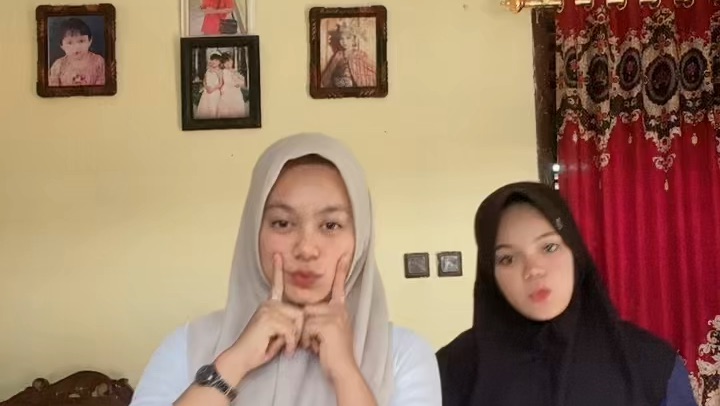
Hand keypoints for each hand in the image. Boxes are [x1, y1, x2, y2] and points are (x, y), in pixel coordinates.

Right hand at [221, 254, 303, 381]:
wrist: (241, 358)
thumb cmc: (260, 348)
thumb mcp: (278, 332)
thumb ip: (288, 323)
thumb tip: (303, 319)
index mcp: (270, 304)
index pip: (276, 284)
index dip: (277, 270)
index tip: (278, 255)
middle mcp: (268, 304)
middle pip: (299, 312)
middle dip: (299, 332)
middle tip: (290, 345)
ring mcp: (268, 310)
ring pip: (297, 321)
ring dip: (294, 339)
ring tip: (285, 348)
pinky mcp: (268, 319)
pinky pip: (290, 330)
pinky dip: (290, 343)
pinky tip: (283, 350)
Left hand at [301, 255, 355, 381]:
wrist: (343, 370)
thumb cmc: (332, 354)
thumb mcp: (328, 332)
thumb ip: (321, 319)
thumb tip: (305, 313)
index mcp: (340, 310)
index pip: (339, 287)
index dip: (340, 271)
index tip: (344, 255)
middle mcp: (339, 310)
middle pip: (309, 308)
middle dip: (305, 326)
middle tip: (315, 342)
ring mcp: (335, 317)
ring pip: (305, 317)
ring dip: (305, 334)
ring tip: (317, 345)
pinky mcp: (328, 325)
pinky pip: (306, 327)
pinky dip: (307, 340)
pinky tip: (317, 348)